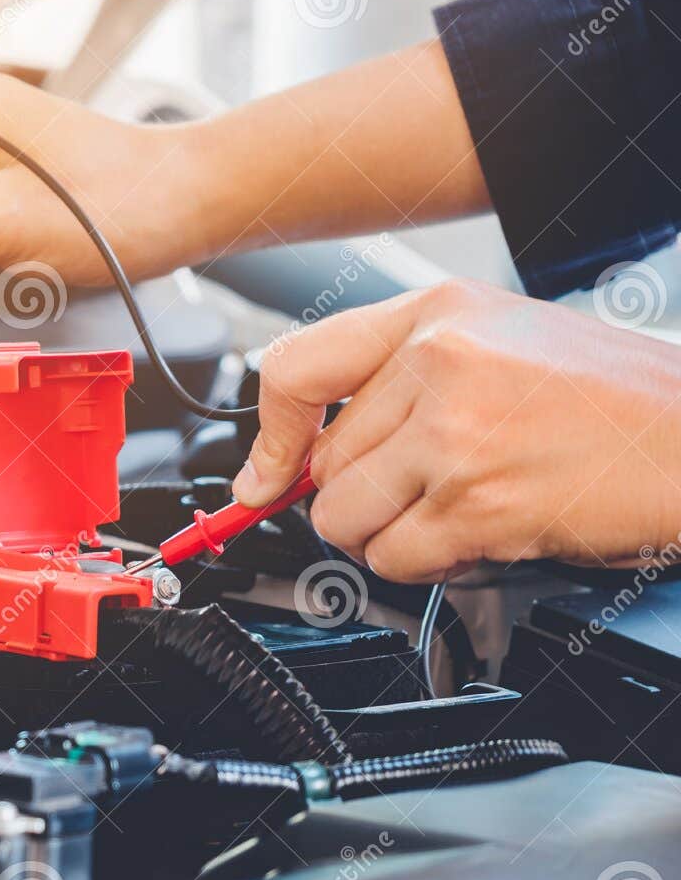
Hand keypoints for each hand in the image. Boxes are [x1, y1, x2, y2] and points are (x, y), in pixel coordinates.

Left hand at [233, 280, 680, 581]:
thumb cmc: (613, 400)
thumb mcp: (500, 345)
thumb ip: (401, 380)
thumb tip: (300, 451)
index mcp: (436, 315)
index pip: (296, 369)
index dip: (272, 437)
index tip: (265, 476)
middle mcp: (436, 363)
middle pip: (322, 465)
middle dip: (360, 497)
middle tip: (423, 494)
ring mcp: (454, 434)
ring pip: (343, 518)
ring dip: (387, 536)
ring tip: (455, 512)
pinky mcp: (476, 503)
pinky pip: (393, 558)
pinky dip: (427, 565)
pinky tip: (480, 535)